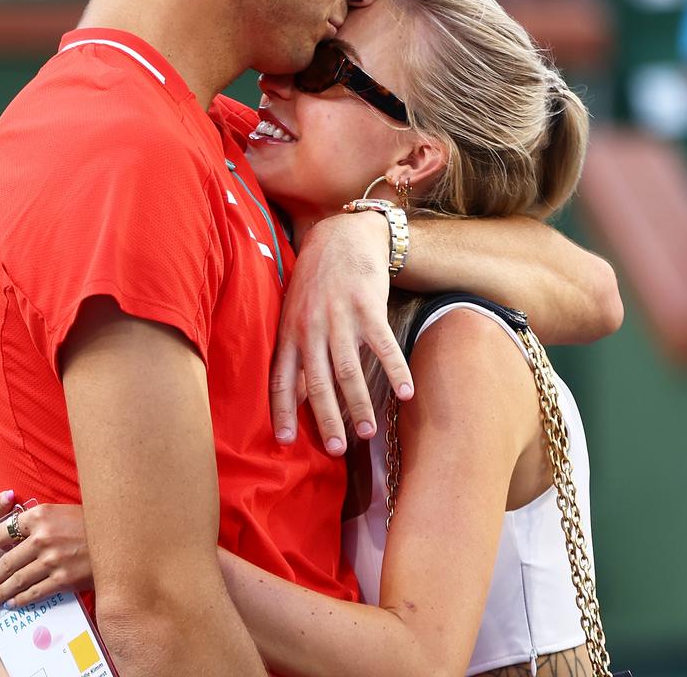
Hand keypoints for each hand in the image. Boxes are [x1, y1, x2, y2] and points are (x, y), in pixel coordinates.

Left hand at [0, 467, 91, 607]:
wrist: (118, 536)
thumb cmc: (90, 522)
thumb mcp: (60, 511)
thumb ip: (36, 522)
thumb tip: (10, 537)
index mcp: (40, 515)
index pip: (0, 531)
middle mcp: (43, 537)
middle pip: (5, 561)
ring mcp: (52, 559)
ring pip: (16, 580)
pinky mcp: (63, 579)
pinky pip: (34, 592)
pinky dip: (20, 600)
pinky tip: (12, 602)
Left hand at [270, 212, 413, 454]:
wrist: (341, 236)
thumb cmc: (316, 281)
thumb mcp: (294, 313)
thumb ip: (295, 352)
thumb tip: (294, 397)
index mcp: (290, 331)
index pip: (280, 377)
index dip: (282, 410)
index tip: (285, 441)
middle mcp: (311, 327)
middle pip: (317, 382)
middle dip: (326, 419)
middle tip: (335, 450)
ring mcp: (340, 317)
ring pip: (348, 370)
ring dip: (359, 404)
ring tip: (368, 432)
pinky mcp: (367, 307)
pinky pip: (383, 346)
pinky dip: (395, 371)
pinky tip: (406, 393)